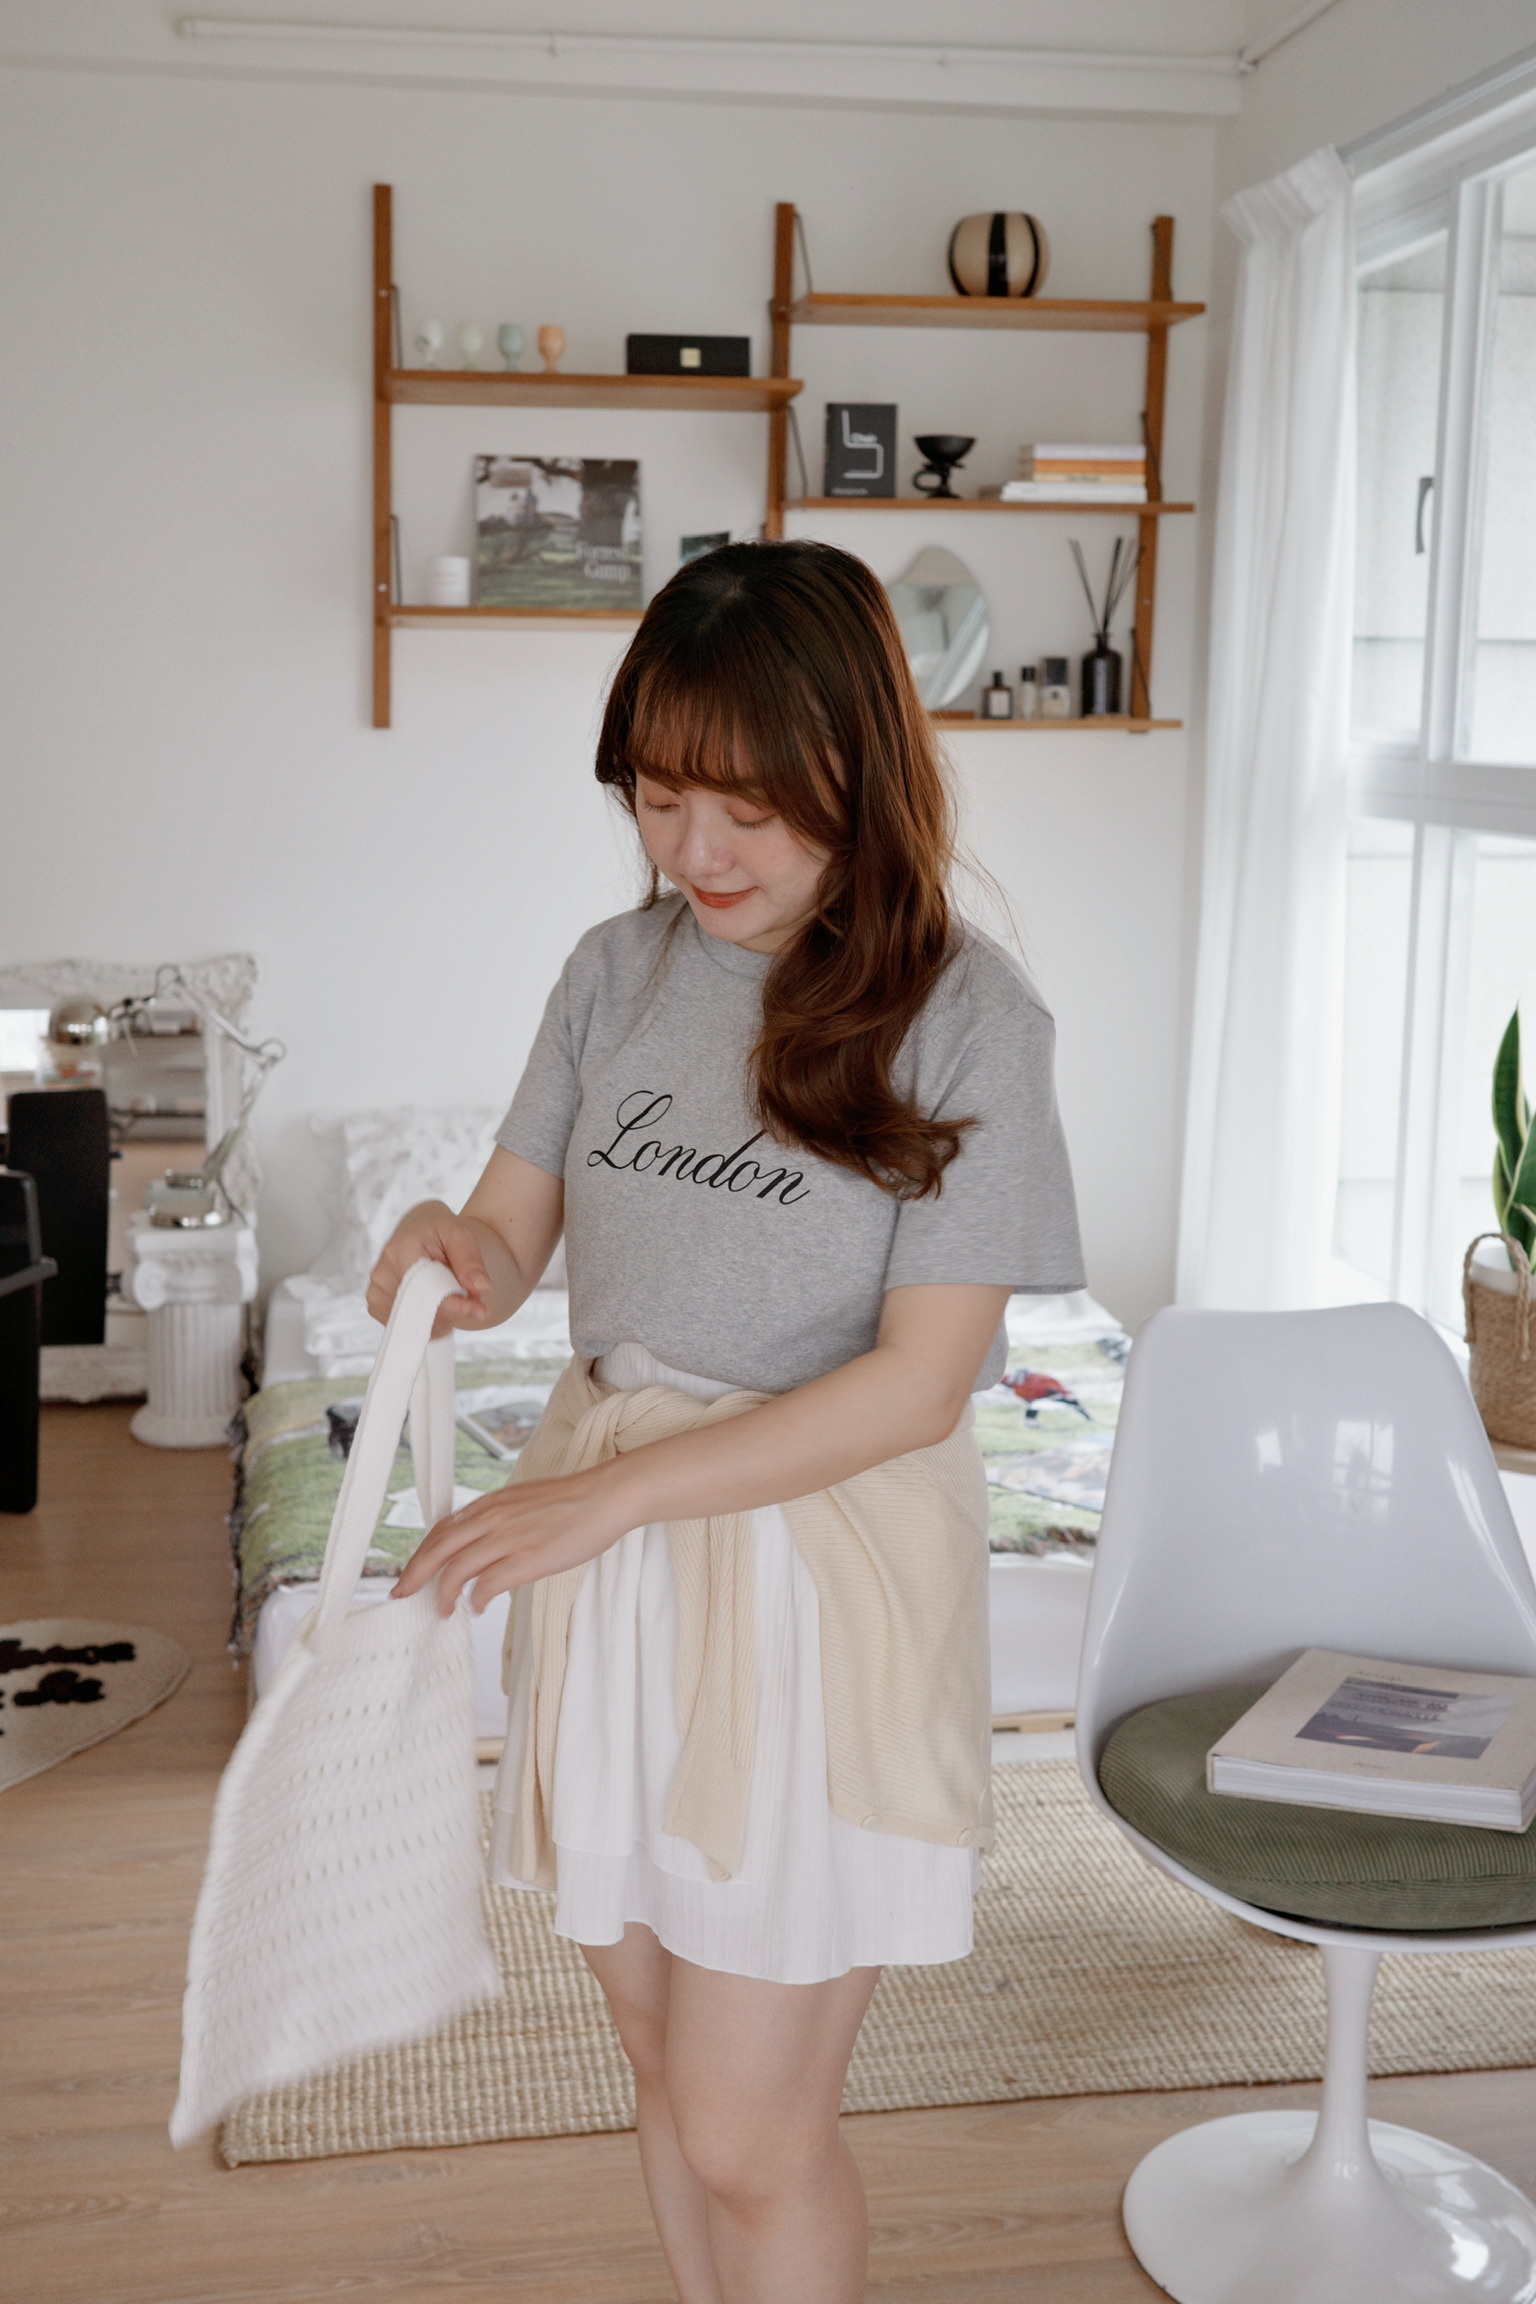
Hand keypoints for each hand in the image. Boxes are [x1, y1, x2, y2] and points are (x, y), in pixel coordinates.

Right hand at [365, 1200, 494, 1337]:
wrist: (417, 1230)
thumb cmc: (439, 1231)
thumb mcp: (459, 1233)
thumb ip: (470, 1259)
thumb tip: (482, 1288)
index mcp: (400, 1252)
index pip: (427, 1290)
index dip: (456, 1305)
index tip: (482, 1311)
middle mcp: (382, 1275)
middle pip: (423, 1312)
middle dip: (453, 1311)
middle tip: (472, 1299)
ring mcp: (376, 1294)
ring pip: (418, 1324)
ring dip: (444, 1318)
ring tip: (450, 1293)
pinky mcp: (377, 1307)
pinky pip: (411, 1327)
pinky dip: (431, 1322)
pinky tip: (436, 1302)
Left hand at [392, 1464, 634, 1614]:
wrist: (605, 1497)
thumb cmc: (573, 1501)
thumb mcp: (525, 1502)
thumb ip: (501, 1519)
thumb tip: (485, 1545)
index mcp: (491, 1504)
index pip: (442, 1530)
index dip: (422, 1553)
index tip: (412, 1571)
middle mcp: (492, 1518)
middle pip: (438, 1549)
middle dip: (415, 1575)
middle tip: (402, 1594)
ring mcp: (508, 1538)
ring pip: (456, 1569)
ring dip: (444, 1594)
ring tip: (443, 1610)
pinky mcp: (526, 1558)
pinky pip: (487, 1584)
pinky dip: (475, 1599)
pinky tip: (477, 1608)